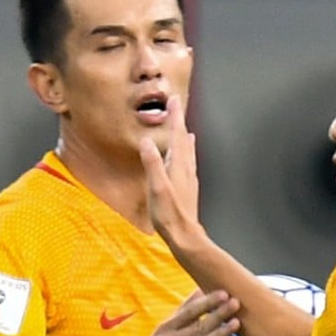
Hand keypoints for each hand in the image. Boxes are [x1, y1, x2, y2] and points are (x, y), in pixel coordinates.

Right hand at [114, 290, 238, 335]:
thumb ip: (181, 317)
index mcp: (166, 329)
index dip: (206, 301)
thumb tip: (197, 292)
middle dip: (217, 313)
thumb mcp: (162, 335)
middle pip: (196, 325)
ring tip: (235, 325)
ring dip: (218, 335)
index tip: (224, 291)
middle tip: (236, 302)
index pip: (188, 311)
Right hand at [138, 95, 199, 240]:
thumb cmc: (169, 214)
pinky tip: (187, 158)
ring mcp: (188, 178)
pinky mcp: (188, 188)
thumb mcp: (157, 187)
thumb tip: (147, 141)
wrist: (185, 235)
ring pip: (187, 151)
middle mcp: (186, 169)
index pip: (176, 135)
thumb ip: (152, 164)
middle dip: (179, 121)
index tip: (173, 99)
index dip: (174, 116)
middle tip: (175, 105)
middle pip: (183, 139)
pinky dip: (186, 153)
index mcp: (178, 166)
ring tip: (184, 127)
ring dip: (183, 136)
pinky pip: (188, 163)